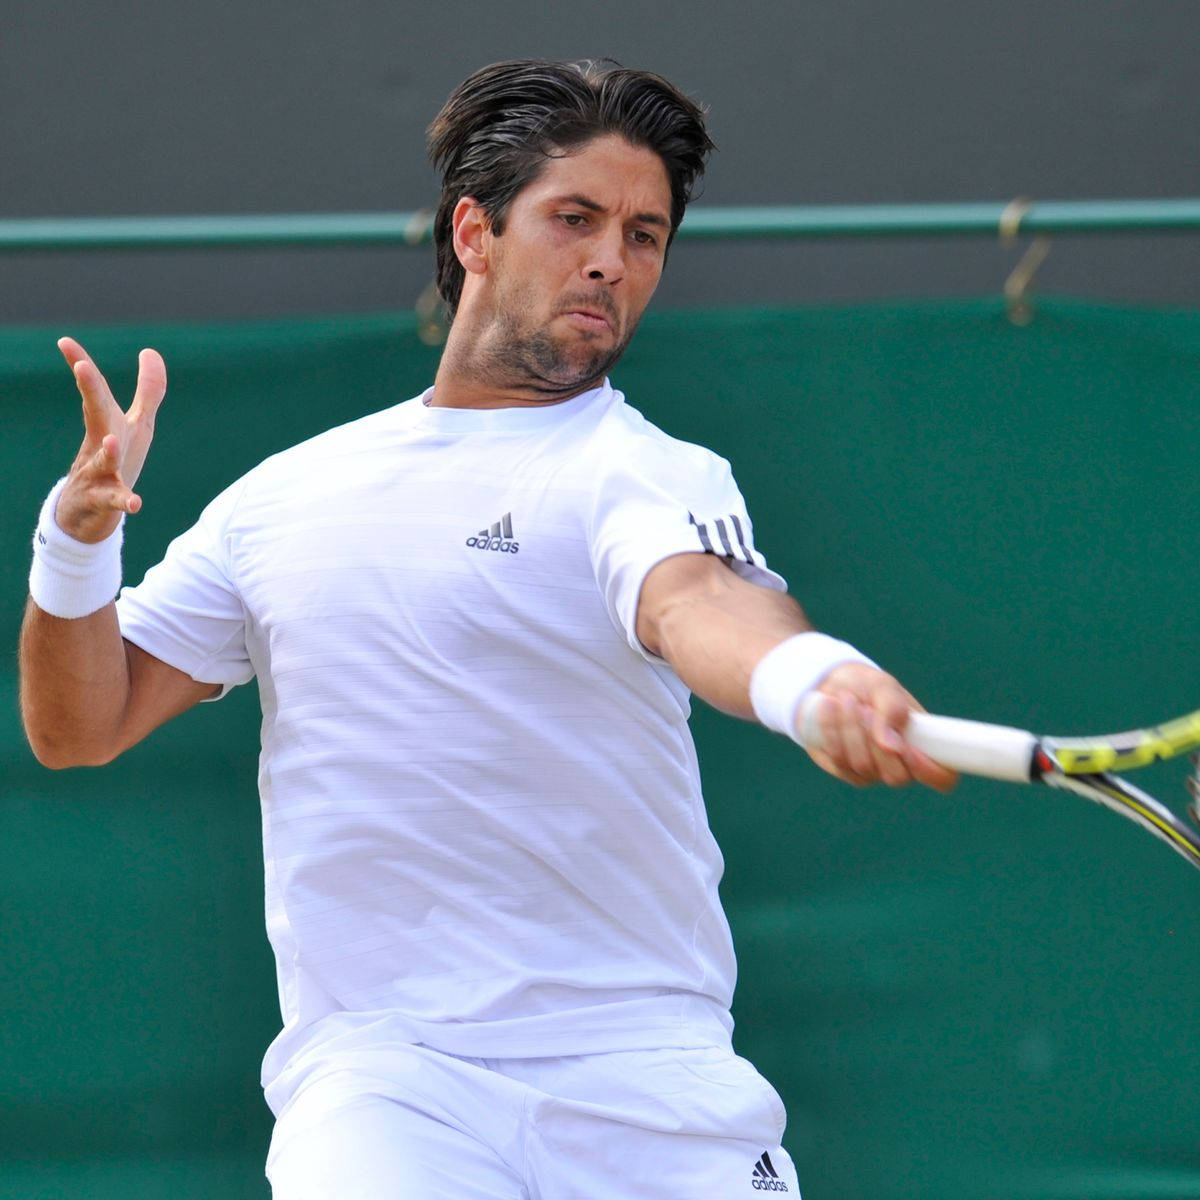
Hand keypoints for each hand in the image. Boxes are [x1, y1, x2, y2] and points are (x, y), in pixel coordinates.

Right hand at [54, 338, 166, 542]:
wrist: (87, 512)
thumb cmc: (114, 463)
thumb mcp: (135, 425)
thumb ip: (147, 392)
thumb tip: (150, 351)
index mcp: (109, 425)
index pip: (97, 392)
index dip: (84, 366)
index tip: (64, 341)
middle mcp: (101, 445)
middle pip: (96, 416)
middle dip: (91, 392)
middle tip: (82, 366)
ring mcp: (98, 474)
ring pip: (103, 462)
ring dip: (108, 451)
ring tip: (112, 440)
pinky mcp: (103, 502)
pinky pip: (114, 501)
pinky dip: (123, 501)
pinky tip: (135, 504)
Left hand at [801, 662, 957, 791]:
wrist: (831, 684)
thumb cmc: (867, 686)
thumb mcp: (884, 687)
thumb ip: (893, 710)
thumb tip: (892, 746)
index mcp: (923, 745)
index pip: (943, 777)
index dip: (932, 771)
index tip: (908, 748)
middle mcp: (899, 765)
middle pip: (896, 776)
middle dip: (877, 739)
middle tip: (866, 709)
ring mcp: (871, 772)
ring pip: (863, 766)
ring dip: (851, 729)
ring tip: (846, 700)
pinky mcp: (843, 770)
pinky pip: (839, 761)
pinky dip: (833, 731)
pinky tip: (829, 707)